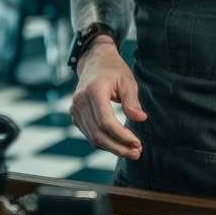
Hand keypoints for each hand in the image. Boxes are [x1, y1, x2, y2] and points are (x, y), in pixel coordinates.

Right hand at [70, 39, 146, 158]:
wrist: (94, 61)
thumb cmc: (113, 70)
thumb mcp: (127, 80)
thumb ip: (132, 100)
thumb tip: (140, 119)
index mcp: (93, 90)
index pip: (106, 122)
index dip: (122, 136)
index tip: (137, 143)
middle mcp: (80, 101)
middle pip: (98, 134)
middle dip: (118, 147)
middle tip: (137, 153)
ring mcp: (75, 109)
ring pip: (92, 137)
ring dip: (112, 148)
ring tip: (131, 151)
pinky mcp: (75, 116)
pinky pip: (89, 134)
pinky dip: (104, 142)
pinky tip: (119, 144)